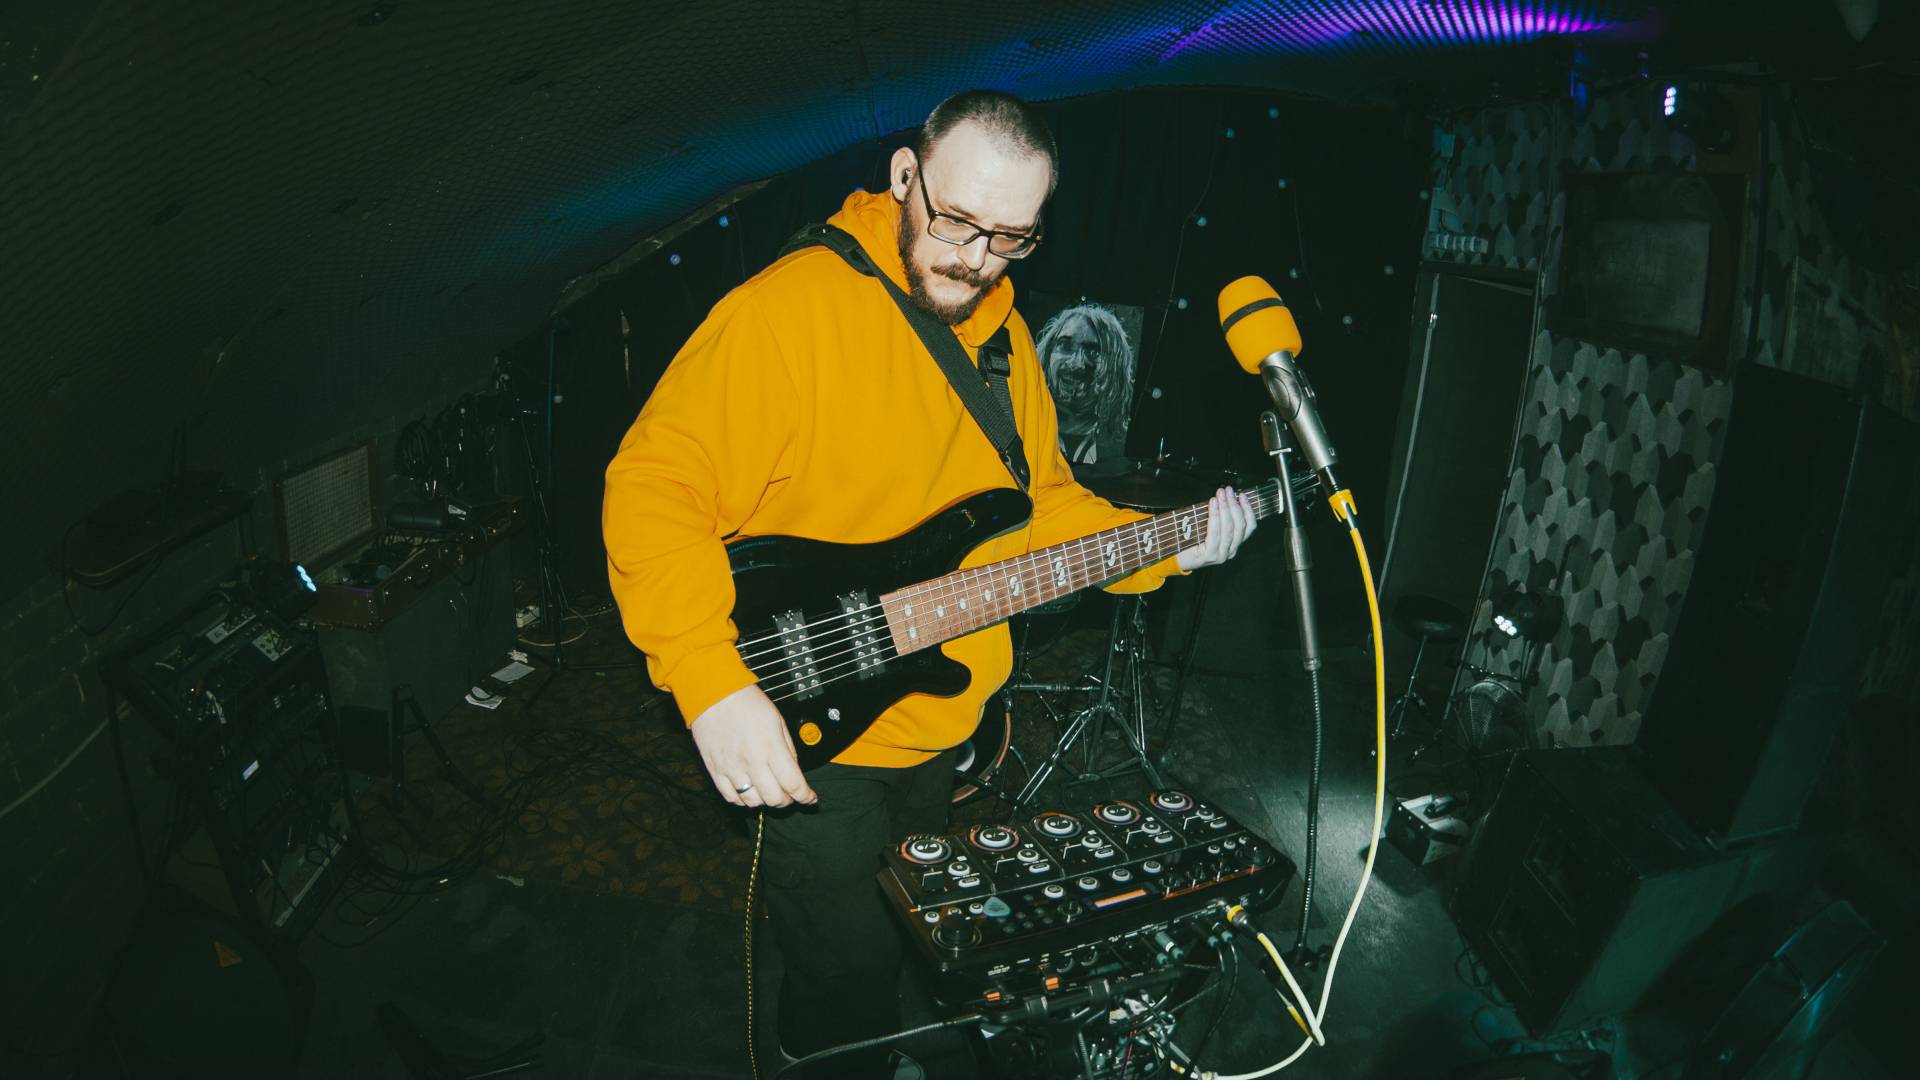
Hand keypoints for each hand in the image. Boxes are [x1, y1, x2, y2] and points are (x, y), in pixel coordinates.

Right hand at [689, 684, 817, 807]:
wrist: (713, 695)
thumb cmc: (746, 702)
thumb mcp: (778, 720)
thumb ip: (788, 747)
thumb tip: (793, 769)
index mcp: (771, 747)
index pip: (793, 784)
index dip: (805, 796)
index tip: (809, 798)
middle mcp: (752, 761)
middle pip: (774, 799)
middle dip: (787, 800)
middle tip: (789, 794)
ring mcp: (732, 768)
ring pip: (753, 802)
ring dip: (765, 801)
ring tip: (768, 790)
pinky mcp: (716, 770)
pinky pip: (731, 797)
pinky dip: (743, 800)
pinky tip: (749, 791)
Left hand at [1175, 486, 1256, 571]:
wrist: (1175, 558)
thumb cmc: (1190, 541)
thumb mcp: (1209, 528)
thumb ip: (1220, 518)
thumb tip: (1225, 497)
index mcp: (1234, 544)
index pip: (1249, 527)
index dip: (1248, 509)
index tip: (1242, 495)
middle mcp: (1230, 551)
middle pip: (1240, 525)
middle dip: (1235, 504)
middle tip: (1228, 491)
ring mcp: (1221, 554)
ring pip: (1229, 528)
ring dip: (1226, 507)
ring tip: (1221, 494)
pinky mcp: (1210, 555)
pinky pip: (1216, 532)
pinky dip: (1216, 515)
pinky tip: (1213, 504)